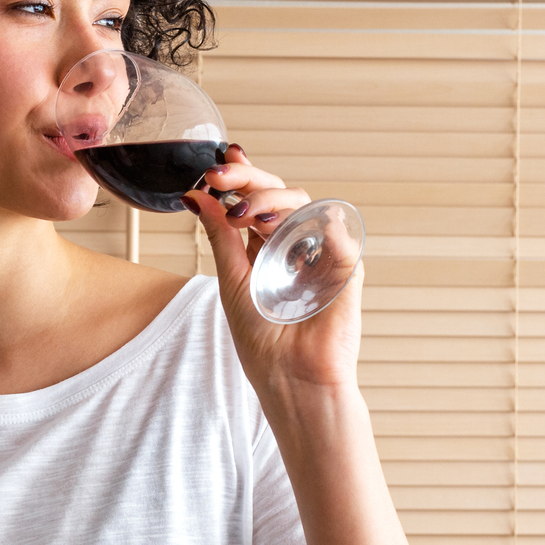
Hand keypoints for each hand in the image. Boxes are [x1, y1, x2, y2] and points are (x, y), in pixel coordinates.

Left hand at [182, 146, 361, 405]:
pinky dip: (310, 221)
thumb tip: (196, 195)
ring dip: (270, 201)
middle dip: (249, 179)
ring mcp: (321, 252)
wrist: (293, 379)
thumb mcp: (231, 281)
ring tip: (246, 215)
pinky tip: (280, 231)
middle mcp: (296, 245)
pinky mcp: (348, 265)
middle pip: (278, 195)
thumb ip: (219, 236)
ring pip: (303, 204)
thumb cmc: (263, 342)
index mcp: (267, 249)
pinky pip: (336, 229)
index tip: (217, 166)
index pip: (256, 201)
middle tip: (220, 177)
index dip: (241, 177)